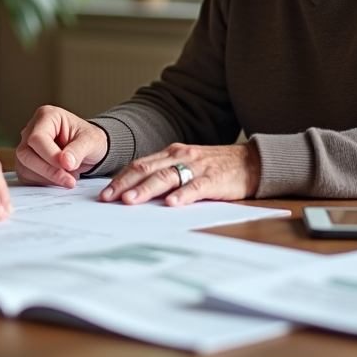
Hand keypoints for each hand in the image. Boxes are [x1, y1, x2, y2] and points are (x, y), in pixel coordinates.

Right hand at [15, 105, 108, 188]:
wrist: (89, 149)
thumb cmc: (88, 139)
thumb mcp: (90, 141)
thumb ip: (77, 150)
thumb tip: (66, 162)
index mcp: (46, 116)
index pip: (37, 137)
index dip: (50, 155)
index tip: (67, 166)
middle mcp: (32, 129)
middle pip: (26, 153)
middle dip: (48, 170)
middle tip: (69, 180)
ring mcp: (27, 146)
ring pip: (24, 166)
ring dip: (47, 178)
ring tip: (69, 177)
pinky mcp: (26, 162)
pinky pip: (27, 176)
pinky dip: (43, 182)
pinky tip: (59, 179)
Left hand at [100, 142, 260, 206]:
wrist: (251, 162)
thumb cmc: (216, 168)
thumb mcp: (187, 165)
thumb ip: (166, 175)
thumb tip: (136, 193)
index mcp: (171, 153)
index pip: (140, 164)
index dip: (120, 178)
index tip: (104, 193)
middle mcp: (181, 156)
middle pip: (147, 169)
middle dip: (125, 184)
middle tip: (107, 198)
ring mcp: (197, 167)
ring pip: (166, 176)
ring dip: (146, 189)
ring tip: (130, 200)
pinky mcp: (214, 179)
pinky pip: (196, 187)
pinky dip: (182, 195)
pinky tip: (171, 204)